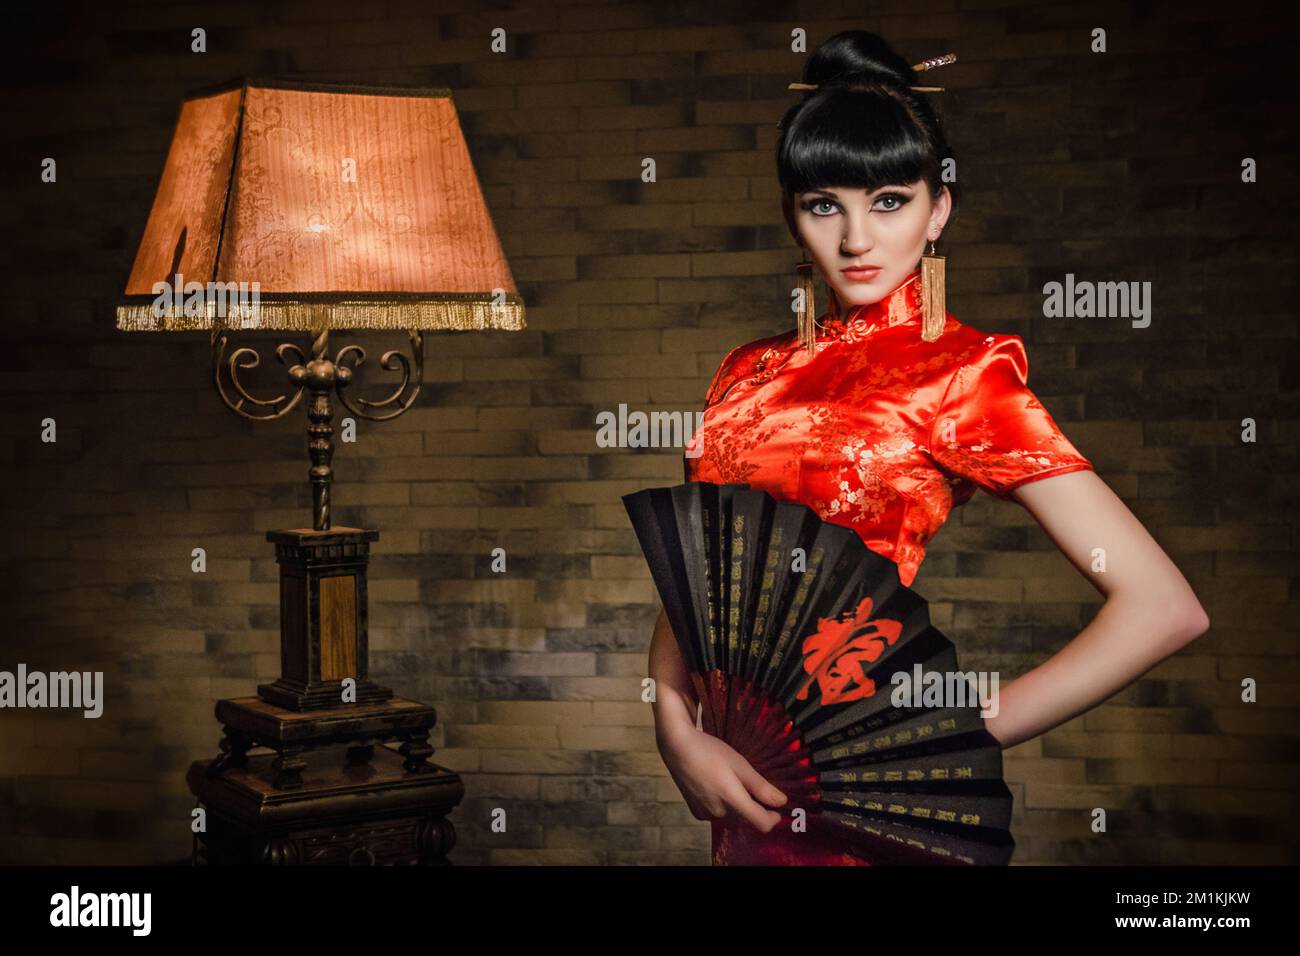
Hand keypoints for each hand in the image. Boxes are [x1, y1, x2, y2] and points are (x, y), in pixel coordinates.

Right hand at [657, 723, 787, 832]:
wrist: (678, 747)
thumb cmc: (710, 751)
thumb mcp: (740, 764)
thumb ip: (762, 787)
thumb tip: (782, 802)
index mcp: (732, 800)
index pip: (761, 824)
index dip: (773, 818)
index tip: (777, 808)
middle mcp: (719, 813)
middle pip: (747, 819)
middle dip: (754, 808)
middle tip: (752, 785)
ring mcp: (706, 814)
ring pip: (732, 817)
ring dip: (738, 806)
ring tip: (732, 782)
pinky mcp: (696, 812)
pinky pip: (718, 814)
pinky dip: (723, 805)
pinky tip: (718, 787)